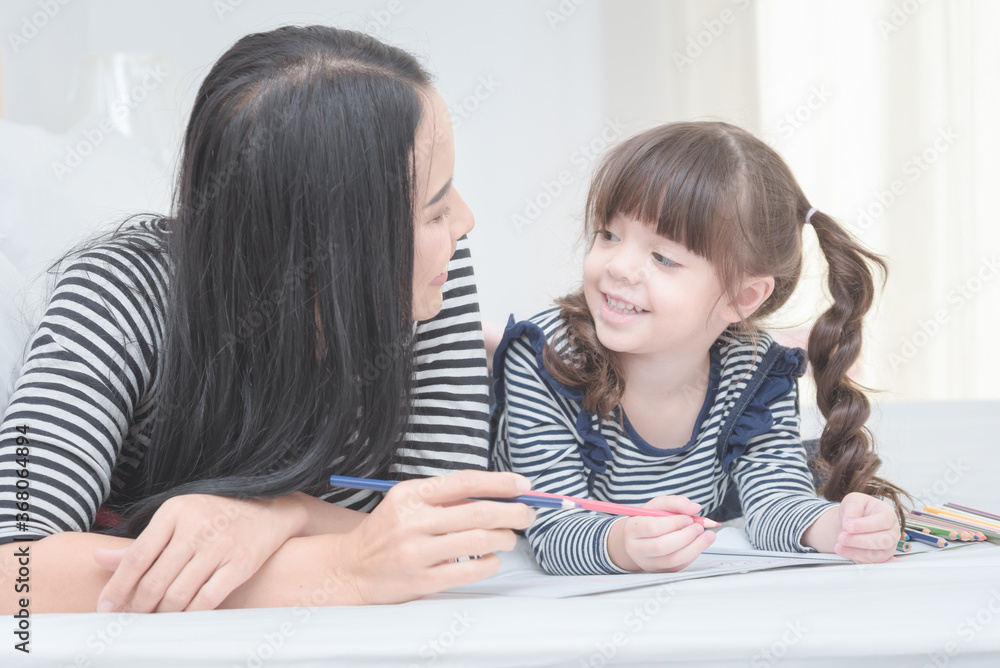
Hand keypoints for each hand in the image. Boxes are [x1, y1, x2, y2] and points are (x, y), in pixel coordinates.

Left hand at [93, 493, 306, 612]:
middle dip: (138, 607)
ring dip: (162, 614)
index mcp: (175, 511)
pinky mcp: (240, 563)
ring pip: (178, 594)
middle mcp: (196, 526)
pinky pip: (206, 599)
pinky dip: (190, 614)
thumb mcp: (178, 518)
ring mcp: (220, 545)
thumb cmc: (216, 515)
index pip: (136, 556)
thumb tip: (100, 558)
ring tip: (155, 618)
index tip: (105, 608)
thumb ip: (142, 542)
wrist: (268, 510)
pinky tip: (182, 617)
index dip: (117, 587)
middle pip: (154, 580)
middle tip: (131, 619)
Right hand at [331, 470, 536, 604]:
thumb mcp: (407, 502)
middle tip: (528, 514)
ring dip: (505, 539)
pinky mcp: (422, 581)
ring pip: (480, 541)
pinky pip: (471, 570)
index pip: (466, 482)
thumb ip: (446, 497)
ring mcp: (417, 553)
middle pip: (479, 512)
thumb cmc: (387, 532)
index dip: (501, 483)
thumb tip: (498, 494)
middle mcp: (413, 521)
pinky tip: (492, 559)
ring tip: (509, 538)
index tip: (523, 485)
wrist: (351, 568)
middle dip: (513, 512)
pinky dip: (491, 563)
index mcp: (411, 494)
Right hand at [610, 495, 715, 571]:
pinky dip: (692, 555)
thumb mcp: (657, 505)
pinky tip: (699, 544)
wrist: (638, 539)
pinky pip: (679, 566)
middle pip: (661, 546)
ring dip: (694, 547)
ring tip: (707, 536)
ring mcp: (647, 562)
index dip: (673, 523)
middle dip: (685, 536)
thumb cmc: (648, 520)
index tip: (688, 518)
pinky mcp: (659, 571)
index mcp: (632, 529)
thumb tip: (694, 507)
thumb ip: (675, 502)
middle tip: (699, 527)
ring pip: (672, 560)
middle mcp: (636, 548)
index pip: (652, 527)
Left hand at [833, 492, 899, 562]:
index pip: (884, 521)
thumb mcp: (853, 500)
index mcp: (888, 515)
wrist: (853, 524)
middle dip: (860, 540)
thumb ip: (853, 507)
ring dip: (856, 552)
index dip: (866, 525)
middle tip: (842, 537)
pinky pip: (871, 564)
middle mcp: (892, 532)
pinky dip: (857, 559)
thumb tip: (849, 522)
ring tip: (839, 546)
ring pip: (877, 555)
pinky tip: (844, 552)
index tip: (849, 526)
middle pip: (883, 541)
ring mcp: (888, 548)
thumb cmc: (857, 510)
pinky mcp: (880, 559)